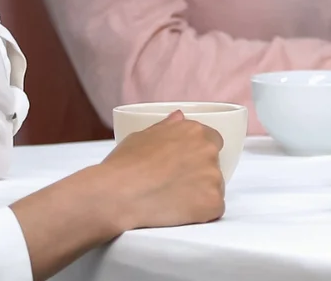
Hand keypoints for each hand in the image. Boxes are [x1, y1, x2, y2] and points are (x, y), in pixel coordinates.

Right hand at [10, 111, 225, 278]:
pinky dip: (201, 214)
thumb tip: (180, 116)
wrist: (117, 194)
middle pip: (213, 165)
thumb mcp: (141, 136)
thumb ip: (166, 127)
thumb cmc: (123, 165)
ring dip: (199, 194)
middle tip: (174, 186)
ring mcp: (213, 177)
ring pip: (214, 188)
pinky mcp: (212, 203)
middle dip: (198, 175)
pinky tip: (179, 213)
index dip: (198, 155)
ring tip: (172, 201)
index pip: (212, 140)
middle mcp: (208, 151)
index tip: (183, 166)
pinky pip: (213, 209)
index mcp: (194, 131)